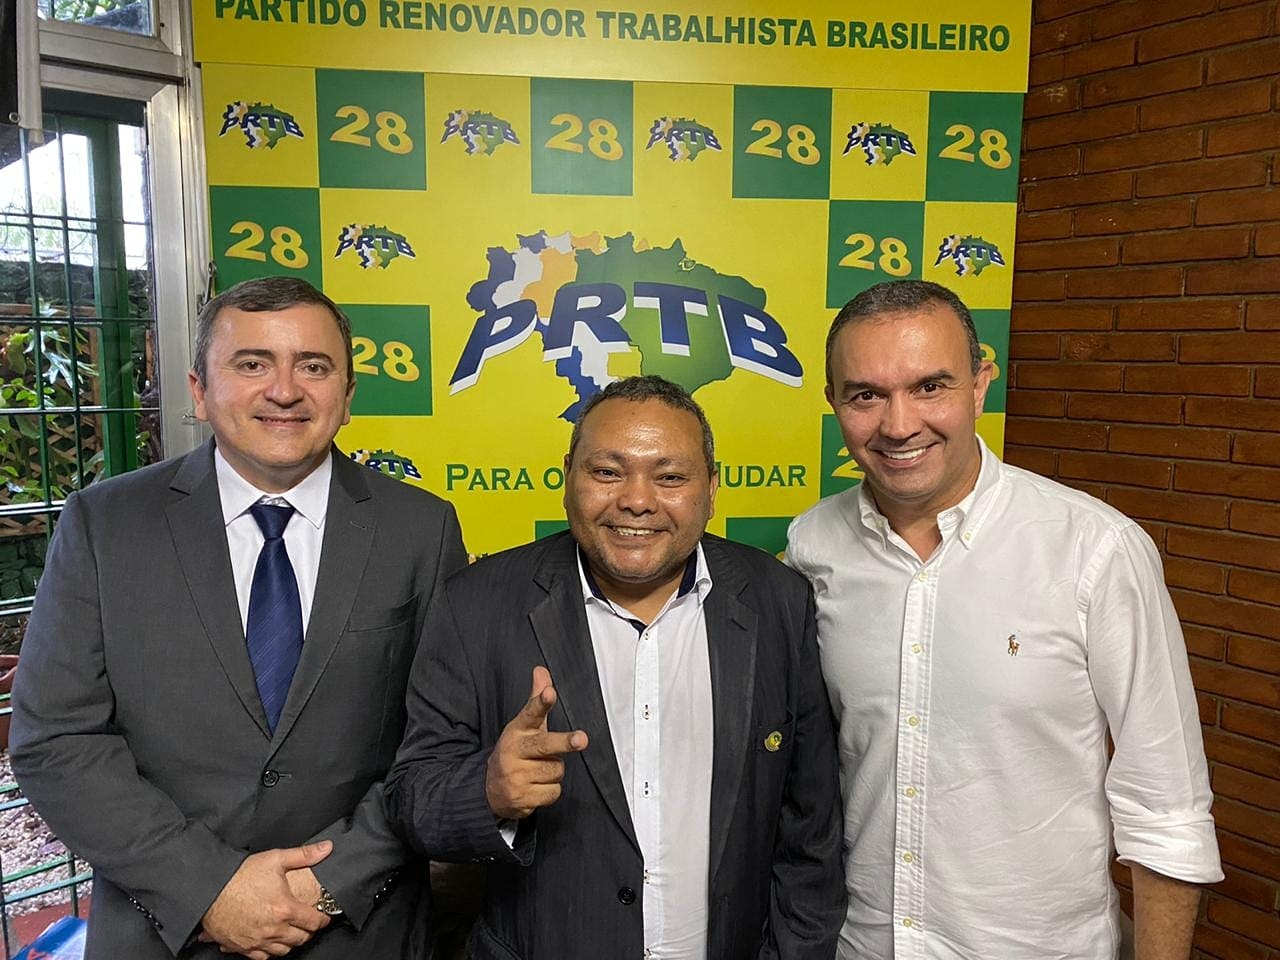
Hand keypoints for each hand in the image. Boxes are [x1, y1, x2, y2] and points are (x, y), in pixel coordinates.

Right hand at [200, 841, 332, 958]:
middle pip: (301, 939)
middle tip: (307, 922)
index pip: (314, 922)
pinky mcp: (242, 947)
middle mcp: (273, 929)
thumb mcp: (275, 859)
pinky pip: (262, 957)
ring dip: (290, 942)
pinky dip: (270, 951)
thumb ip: (304, 855)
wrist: (210, 889)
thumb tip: (326, 849)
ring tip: (291, 931)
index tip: (324, 916)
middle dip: (308, 931)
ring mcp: (257, 940)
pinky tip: (270, 941)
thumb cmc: (239, 875)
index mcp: (285, 909)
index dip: (323, 919)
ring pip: (283, 950)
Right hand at [486, 666, 587, 819]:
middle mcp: (514, 751)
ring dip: (554, 773)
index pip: (531, 713)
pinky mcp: (521, 797)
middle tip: (582, 739)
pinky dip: (550, 791)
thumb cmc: (515, 752)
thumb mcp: (523, 726)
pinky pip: (553, 792)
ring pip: (556, 771)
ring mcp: (516, 775)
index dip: (541, 703)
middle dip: (565, 742)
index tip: (550, 693)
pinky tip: (536, 788)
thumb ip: (536, 700)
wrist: (490, 789)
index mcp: (517, 730)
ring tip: (538, 771)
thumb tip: (541, 670)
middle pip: (546, 745)